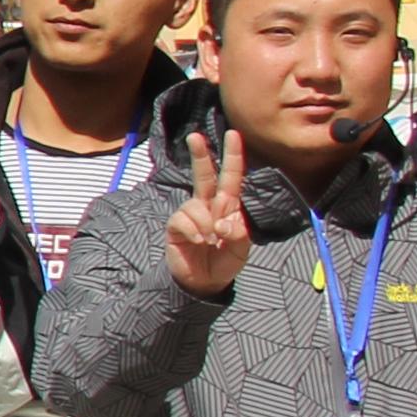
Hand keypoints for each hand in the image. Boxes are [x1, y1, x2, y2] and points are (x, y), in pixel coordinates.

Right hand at [159, 129, 252, 297]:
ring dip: (206, 224)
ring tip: (209, 241)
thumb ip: (237, 233)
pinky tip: (198, 242)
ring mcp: (190, 214)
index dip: (233, 156)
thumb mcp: (241, 249)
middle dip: (200, 155)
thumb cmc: (224, 262)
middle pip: (204, 175)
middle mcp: (208, 205)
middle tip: (195, 136)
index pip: (232, 177)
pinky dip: (194, 232)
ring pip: (197, 205)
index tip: (233, 134)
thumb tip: (222, 222)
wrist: (203, 282)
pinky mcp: (175, 225)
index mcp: (228, 206)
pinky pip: (184, 220)